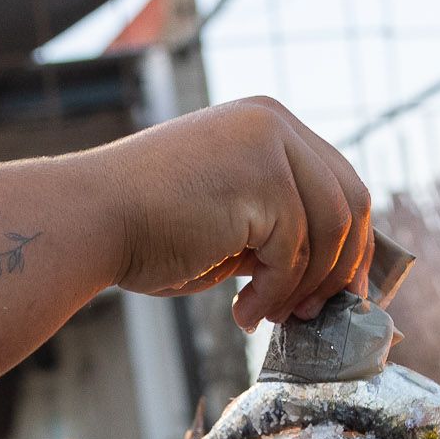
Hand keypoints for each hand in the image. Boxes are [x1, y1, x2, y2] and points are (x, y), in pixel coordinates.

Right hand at [96, 97, 374, 327]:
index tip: (336, 291)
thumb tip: (329, 274)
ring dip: (304, 287)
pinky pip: (295, 253)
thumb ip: (275, 227)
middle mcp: (274, 123)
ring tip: (267, 315)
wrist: (89, 221)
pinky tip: (241, 311)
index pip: (338, 181)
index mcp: (266, 124)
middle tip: (313, 313)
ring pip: (329, 231)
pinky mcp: (264, 181)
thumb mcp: (228, 218)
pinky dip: (275, 292)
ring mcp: (271, 146)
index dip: (347, 243)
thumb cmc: (143, 228)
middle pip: (350, 201)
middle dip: (340, 267)